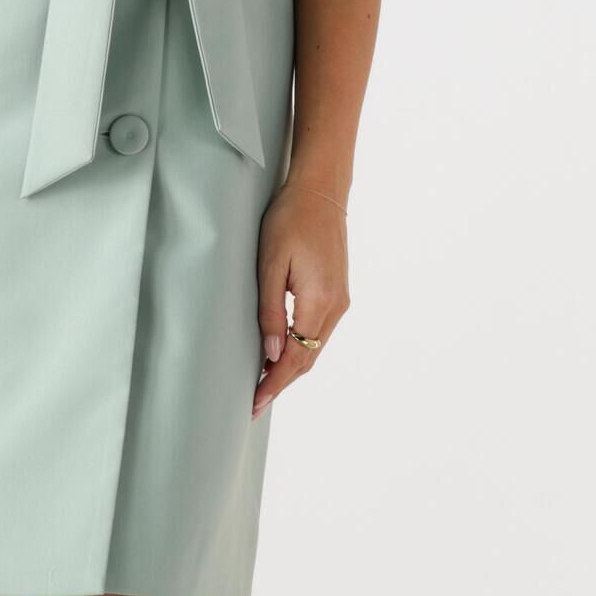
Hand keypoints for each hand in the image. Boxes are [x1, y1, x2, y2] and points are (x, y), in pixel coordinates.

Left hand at [254, 177, 349, 415]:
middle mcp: (336, 307)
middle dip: (281, 383)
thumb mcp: (270, 265)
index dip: (273, 383)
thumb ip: (270, 312)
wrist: (321, 192)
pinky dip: (300, 349)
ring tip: (264, 383)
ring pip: (314, 348)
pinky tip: (281, 354)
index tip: (254, 402)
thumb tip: (270, 353)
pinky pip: (318, 333)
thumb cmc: (290, 220)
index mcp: (319, 302)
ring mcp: (340, 301)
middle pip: (307, 360)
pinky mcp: (338, 294)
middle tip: (254, 403)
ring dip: (291, 368)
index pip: (294, 357)